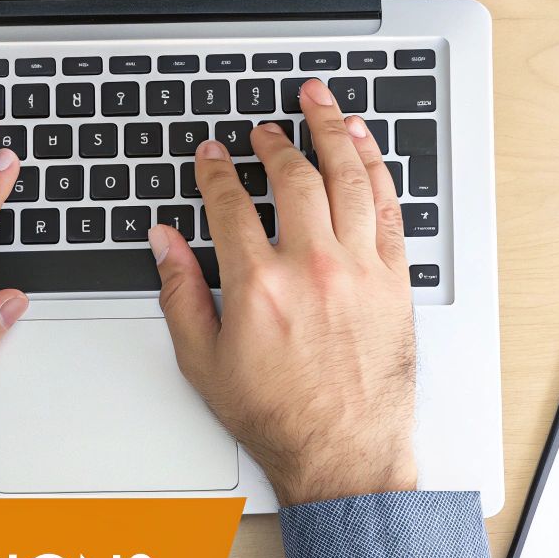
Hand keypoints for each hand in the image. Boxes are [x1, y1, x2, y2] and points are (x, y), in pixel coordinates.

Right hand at [151, 79, 416, 505]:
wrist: (344, 454)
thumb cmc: (278, 416)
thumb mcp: (204, 362)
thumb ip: (180, 293)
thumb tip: (164, 242)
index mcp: (259, 285)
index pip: (231, 204)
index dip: (217, 171)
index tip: (213, 155)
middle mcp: (313, 267)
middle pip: (293, 178)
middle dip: (274, 142)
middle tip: (264, 127)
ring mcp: (360, 269)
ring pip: (348, 178)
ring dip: (333, 131)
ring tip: (320, 103)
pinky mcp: (394, 279)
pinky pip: (388, 208)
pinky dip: (376, 169)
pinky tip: (365, 147)